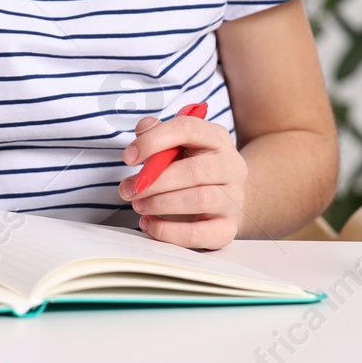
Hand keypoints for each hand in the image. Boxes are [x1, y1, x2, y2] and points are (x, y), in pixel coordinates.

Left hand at [118, 114, 247, 249]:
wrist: (225, 198)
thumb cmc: (194, 168)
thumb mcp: (179, 145)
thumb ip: (158, 133)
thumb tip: (142, 129)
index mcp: (217, 138)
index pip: (187, 129)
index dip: (153, 141)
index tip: (128, 157)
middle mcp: (231, 166)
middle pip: (193, 171)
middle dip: (154, 181)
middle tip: (129, 189)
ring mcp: (233, 199)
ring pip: (199, 200)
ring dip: (160, 204)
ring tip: (138, 206)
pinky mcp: (227, 228)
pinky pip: (198, 234)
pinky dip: (168, 232)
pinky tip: (149, 224)